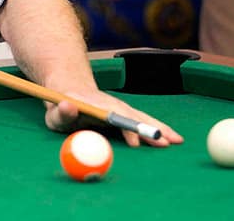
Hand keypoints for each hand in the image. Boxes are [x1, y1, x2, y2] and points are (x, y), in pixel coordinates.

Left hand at [44, 88, 183, 147]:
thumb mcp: (56, 111)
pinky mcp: (125, 114)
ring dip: (159, 129)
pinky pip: (144, 121)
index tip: (135, 142)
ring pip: (143, 118)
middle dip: (150, 129)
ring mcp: (120, 109)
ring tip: (177, 141)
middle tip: (166, 143)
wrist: (68, 90)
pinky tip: (170, 138)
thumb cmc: (60, 106)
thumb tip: (68, 106)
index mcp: (97, 106)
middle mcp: (112, 105)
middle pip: (135, 117)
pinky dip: (158, 129)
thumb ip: (62, 112)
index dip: (125, 128)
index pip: (114, 117)